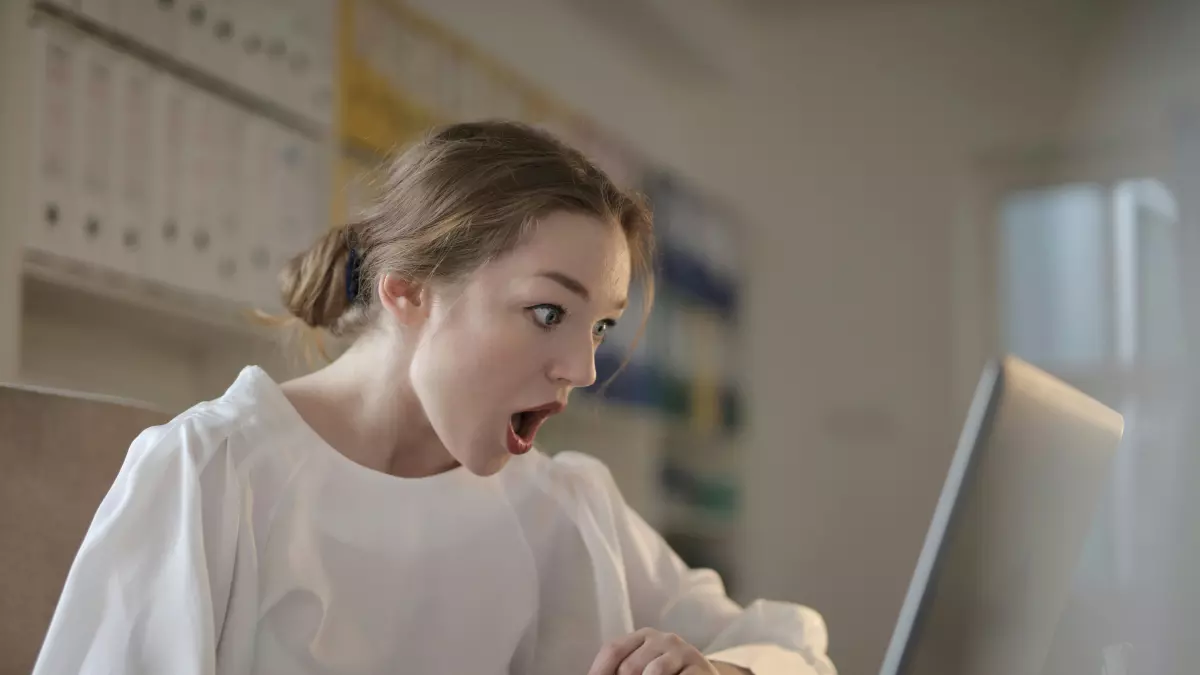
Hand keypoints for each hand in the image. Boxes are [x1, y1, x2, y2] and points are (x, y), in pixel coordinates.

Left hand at [586, 628, 749, 674]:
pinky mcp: (700, 668)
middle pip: (629, 666)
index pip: (613, 650)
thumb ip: (622, 669)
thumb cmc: (670, 674)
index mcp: (643, 637)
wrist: (704, 674)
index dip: (599, 671)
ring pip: (654, 672)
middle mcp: (663, 639)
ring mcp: (683, 652)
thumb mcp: (644, 666)